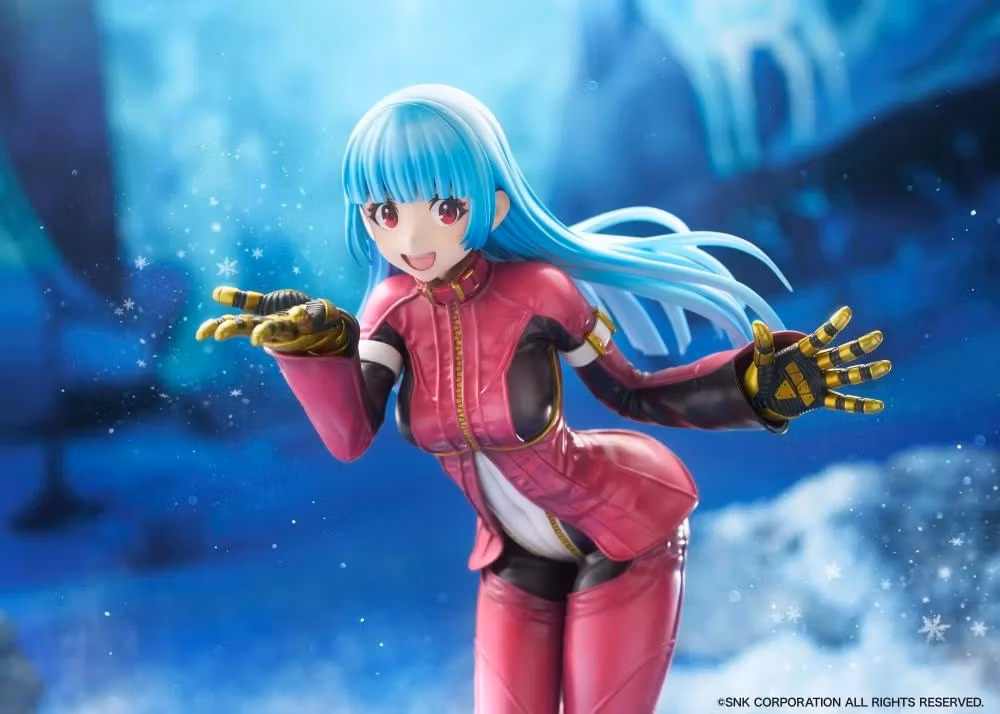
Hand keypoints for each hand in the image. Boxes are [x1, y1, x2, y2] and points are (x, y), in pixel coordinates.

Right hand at [194, 286, 353, 353]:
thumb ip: (243, 300)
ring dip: (264, 332)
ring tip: (256, 340)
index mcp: (258, 321)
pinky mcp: (308, 321)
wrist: (323, 322)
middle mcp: (271, 327)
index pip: (234, 324)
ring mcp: (290, 326)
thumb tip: (215, 293)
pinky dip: (300, 316)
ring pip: (274, 329)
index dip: (217, 327)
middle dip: (234, 330)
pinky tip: (296, 312)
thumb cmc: (289, 314)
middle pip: (249, 327)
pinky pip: (304, 318)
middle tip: (219, 335)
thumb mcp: (264, 305)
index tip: (200, 335)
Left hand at [743, 306, 890, 420]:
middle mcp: (816, 366)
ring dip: (865, 372)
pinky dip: (858, 405)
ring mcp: (820, 382)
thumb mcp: (762, 360)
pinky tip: (878, 406)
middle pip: (839, 355)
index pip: (819, 338)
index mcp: (802, 353)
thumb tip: (757, 324)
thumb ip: (763, 345)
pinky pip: (842, 403)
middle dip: (858, 347)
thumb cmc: (766, 373)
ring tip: (886, 366)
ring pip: (846, 376)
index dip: (832, 326)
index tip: (847, 311)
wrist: (764, 395)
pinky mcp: (819, 399)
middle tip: (878, 336)